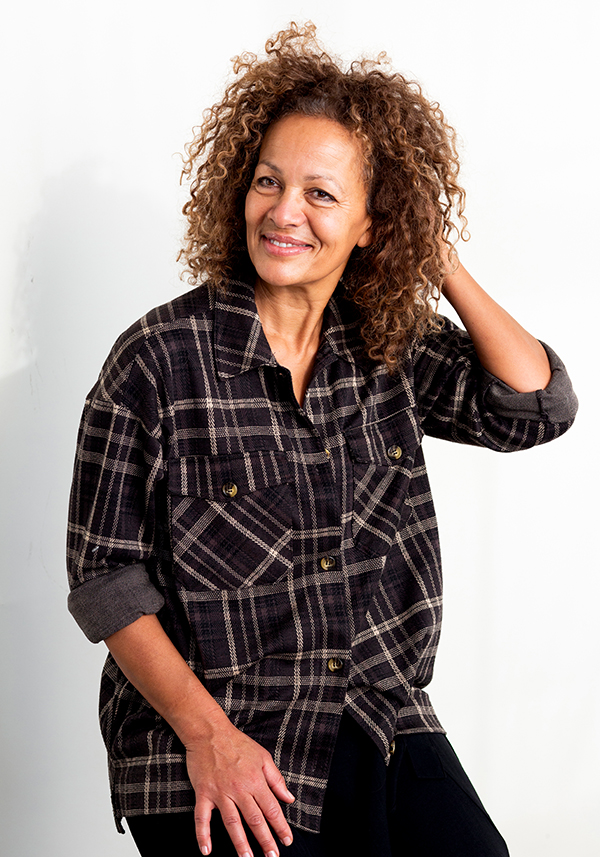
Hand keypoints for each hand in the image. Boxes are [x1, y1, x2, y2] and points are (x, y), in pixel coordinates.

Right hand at [186, 717, 294, 856]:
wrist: (210, 732)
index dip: (281, 827)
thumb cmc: (238, 743)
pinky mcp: (204, 793)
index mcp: (256, 780)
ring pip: (232, 823)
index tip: (287, 841)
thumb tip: (289, 799)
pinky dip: (203, 835)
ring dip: (240, 843)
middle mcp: (239, 789)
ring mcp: (220, 793)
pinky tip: (207, 851)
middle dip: (265, 840)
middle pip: (255, 820)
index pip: (271, 809)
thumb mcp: (263, 757)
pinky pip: (202, 818)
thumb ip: (276, 779)